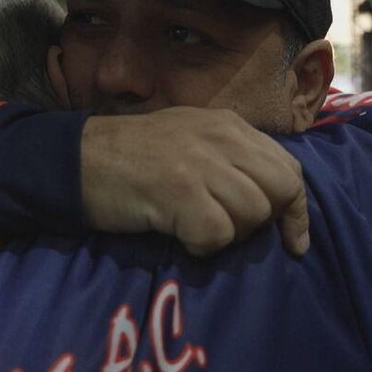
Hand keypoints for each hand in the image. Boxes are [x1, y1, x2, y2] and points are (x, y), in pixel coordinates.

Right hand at [81, 107, 309, 256]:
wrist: (75, 159)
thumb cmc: (132, 159)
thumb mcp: (191, 142)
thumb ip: (232, 161)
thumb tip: (274, 202)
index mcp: (228, 126)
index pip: (288, 168)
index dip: (296, 210)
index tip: (294, 242)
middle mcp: (221, 138)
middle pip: (279, 191)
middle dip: (262, 222)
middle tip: (226, 229)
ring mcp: (201, 163)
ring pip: (253, 215)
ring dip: (228, 234)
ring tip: (193, 227)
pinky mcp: (179, 191)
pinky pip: (218, 234)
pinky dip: (202, 245)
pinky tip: (179, 235)